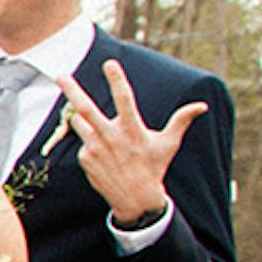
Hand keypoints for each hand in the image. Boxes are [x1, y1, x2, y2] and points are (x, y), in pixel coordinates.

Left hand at [59, 60, 204, 226]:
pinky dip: (90, 142)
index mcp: (132, 129)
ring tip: (99, 129)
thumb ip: (181, 121)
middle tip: (60, 74)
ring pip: (80, 122)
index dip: (117, 80)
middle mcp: (110, 137)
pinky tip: (103, 155)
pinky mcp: (84, 159)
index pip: (124, 98)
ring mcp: (94, 148)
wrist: (135, 199)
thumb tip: (202, 106)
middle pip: (86, 108)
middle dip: (73, 90)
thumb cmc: (153, 167)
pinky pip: (83, 142)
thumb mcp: (169, 144)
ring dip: (82, 117)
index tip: (109, 63)